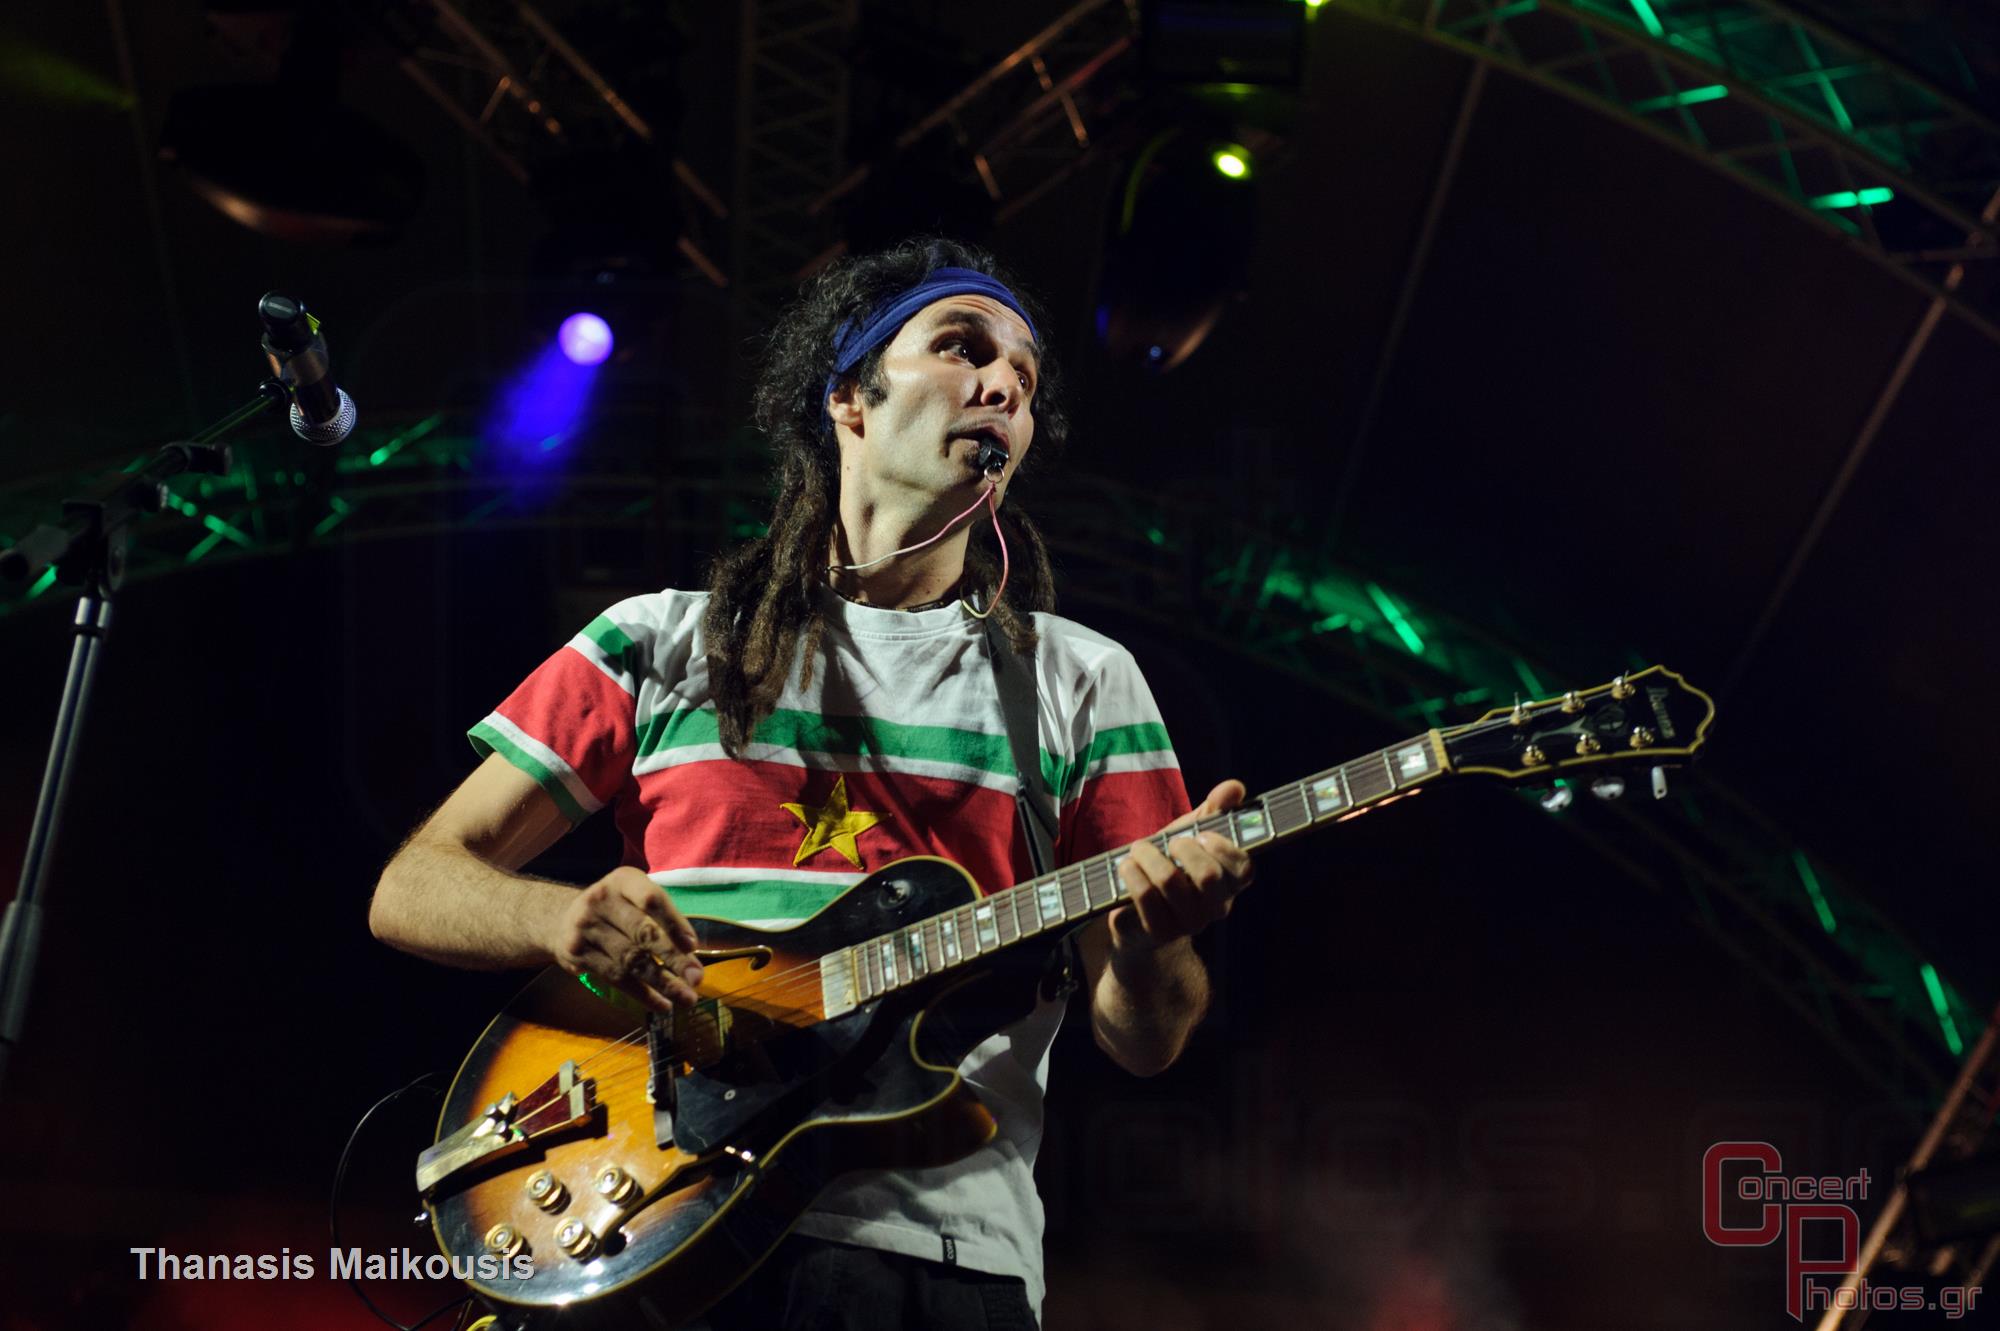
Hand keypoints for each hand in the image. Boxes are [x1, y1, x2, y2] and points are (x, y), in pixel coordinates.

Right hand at [548, 866, 704, 1011]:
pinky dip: (643, 994)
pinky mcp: (576, 954)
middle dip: (673, 958)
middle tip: (696, 978)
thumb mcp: (634, 898)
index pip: (651, 899)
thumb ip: (661, 918)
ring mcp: (585, 927)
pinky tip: (663, 1004)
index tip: (693, 946)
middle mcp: (601, 900)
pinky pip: (615, 978)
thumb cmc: (615, 910)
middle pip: (642, 932)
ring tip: (686, 998)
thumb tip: (691, 954)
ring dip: (662, 983)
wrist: (563, 920)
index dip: (673, 922)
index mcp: (623, 881)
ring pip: (630, 960)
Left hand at [1108, 779, 1255, 955]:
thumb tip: (1235, 787)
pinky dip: (1132, 873)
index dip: (1224, 848)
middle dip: (1182, 848)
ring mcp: (1189, 923)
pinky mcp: (1159, 932)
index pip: (1244, 868)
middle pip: (1208, 876)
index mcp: (1230, 883)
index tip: (1202, 834)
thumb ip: (1214, 809)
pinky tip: (1127, 867)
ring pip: (1170, 881)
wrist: (1137, 915)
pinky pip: (1144, 896)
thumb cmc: (1170, 866)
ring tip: (1138, 849)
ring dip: (1148, 855)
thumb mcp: (1191, 834)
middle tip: (1169, 842)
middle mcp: (1216, 907)